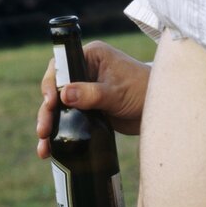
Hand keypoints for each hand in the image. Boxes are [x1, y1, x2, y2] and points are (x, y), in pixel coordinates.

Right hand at [36, 41, 150, 158]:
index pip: (61, 66)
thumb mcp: (116, 93)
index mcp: (91, 56)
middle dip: (48, 111)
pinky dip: (61, 133)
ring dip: (51, 126)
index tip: (50, 102)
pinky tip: (52, 150)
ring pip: (60, 107)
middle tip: (43, 130)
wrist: (162, 110)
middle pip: (56, 88)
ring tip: (44, 149)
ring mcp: (85, 89)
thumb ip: (91, 94)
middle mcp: (85, 70)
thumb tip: (64, 94)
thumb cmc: (143, 91)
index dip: (51, 84)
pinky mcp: (89, 108)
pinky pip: (70, 118)